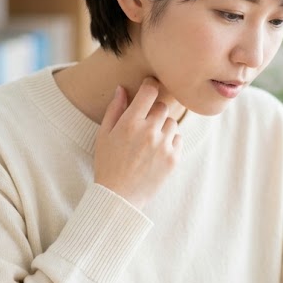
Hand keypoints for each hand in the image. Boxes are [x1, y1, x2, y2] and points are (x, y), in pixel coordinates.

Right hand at [94, 77, 181, 209]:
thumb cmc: (108, 164)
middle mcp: (149, 131)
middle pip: (162, 107)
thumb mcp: (104, 135)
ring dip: (163, 128)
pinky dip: (170, 142)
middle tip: (144, 124)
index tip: (149, 88)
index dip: (150, 86)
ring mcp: (163, 145)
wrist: (119, 196)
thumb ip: (115, 110)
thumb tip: (122, 89)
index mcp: (130, 123)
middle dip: (154, 112)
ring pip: (172, 123)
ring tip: (150, 141)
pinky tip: (157, 152)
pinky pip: (178, 139)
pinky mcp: (173, 159)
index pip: (149, 92)